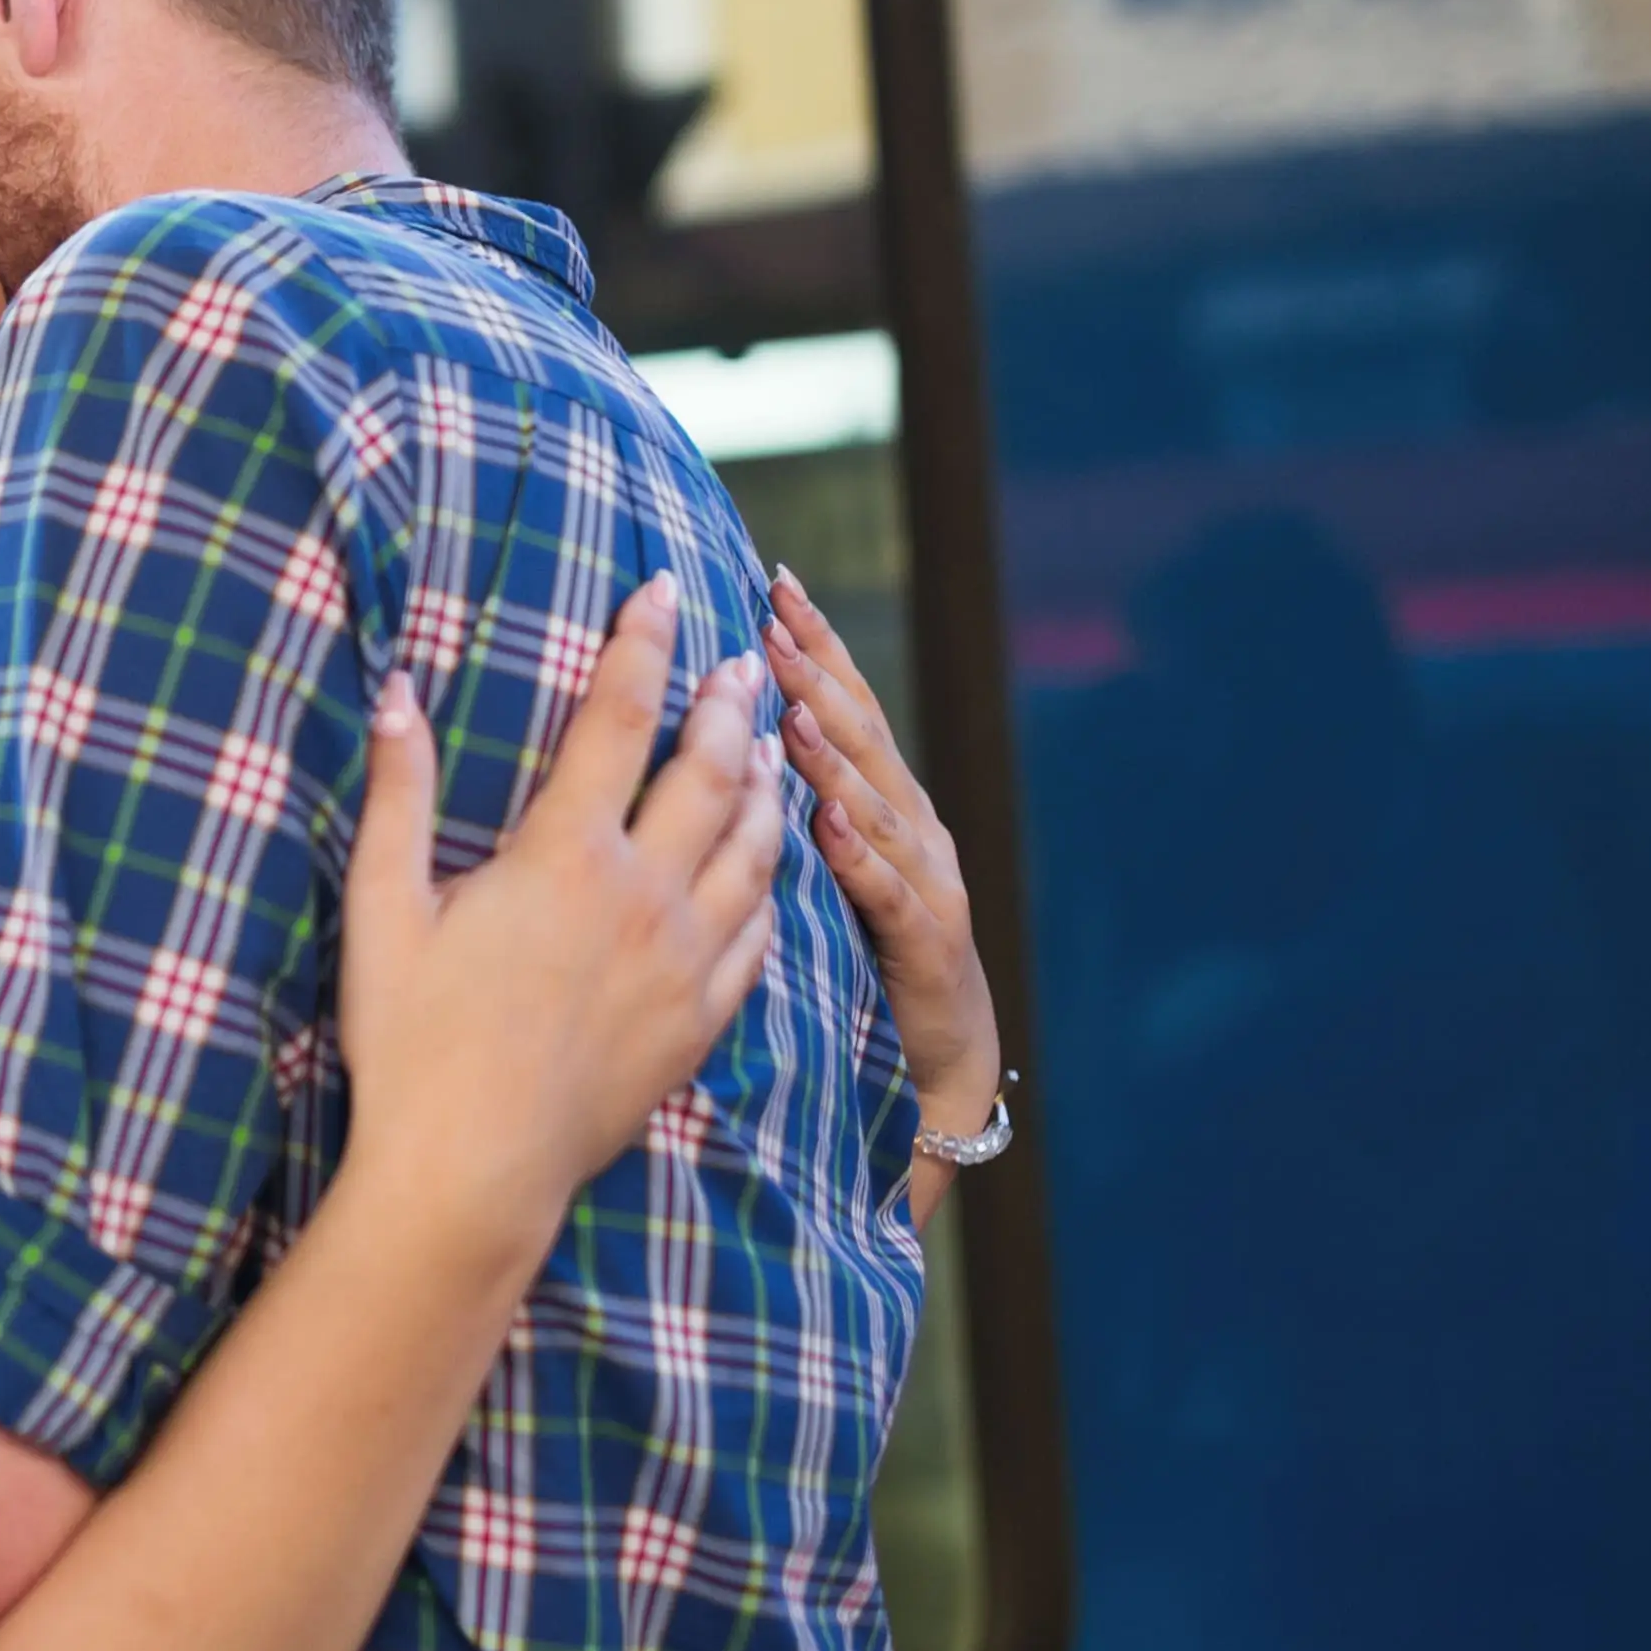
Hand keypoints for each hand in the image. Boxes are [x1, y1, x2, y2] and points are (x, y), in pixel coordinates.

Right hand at [333, 581, 783, 1264]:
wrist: (471, 1173)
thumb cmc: (410, 1045)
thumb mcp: (383, 912)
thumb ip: (399, 796)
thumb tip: (397, 694)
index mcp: (564, 857)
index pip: (618, 718)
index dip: (643, 642)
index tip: (665, 587)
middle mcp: (643, 897)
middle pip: (710, 772)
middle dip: (730, 704)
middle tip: (745, 662)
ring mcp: (683, 962)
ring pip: (754, 848)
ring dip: (768, 786)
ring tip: (774, 748)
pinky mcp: (698, 1021)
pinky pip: (760, 936)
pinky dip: (770, 885)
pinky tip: (767, 870)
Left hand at [762, 566, 998, 1132]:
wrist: (937, 1066)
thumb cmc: (863, 963)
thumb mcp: (821, 873)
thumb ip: (781, 810)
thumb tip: (713, 741)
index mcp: (879, 806)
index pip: (843, 707)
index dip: (814, 645)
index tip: (773, 583)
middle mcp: (910, 828)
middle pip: (861, 736)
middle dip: (820, 672)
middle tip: (775, 617)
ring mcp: (926, 882)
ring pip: (876, 805)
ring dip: (836, 754)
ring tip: (794, 705)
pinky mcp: (926, 944)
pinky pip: (887, 894)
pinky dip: (860, 857)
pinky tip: (827, 824)